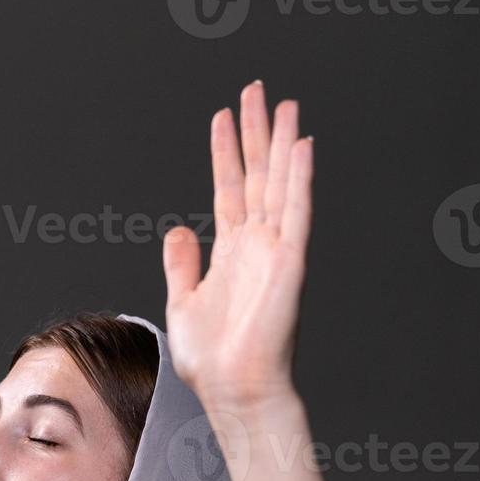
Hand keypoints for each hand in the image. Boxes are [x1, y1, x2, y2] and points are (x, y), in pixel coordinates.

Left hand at [162, 81, 313, 409]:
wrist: (233, 390)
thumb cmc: (213, 359)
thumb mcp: (184, 301)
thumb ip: (183, 264)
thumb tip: (177, 231)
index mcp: (231, 253)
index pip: (229, 188)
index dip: (226, 151)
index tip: (222, 116)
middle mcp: (256, 246)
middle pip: (257, 175)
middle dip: (255, 132)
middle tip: (255, 90)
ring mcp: (276, 251)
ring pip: (281, 184)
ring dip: (281, 143)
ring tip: (283, 104)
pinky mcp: (290, 263)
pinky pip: (297, 213)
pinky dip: (300, 179)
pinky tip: (302, 146)